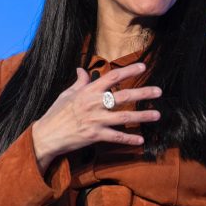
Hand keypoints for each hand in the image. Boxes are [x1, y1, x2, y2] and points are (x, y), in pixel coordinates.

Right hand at [31, 63, 161, 172]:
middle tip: (159, 91)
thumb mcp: (66, 94)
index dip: (128, 70)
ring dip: (142, 116)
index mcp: (87, 91)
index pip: (112, 77)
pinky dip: (128, 138)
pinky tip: (141, 139)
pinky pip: (115, 137)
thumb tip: (82, 70)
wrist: (46, 135)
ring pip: (124, 117)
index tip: (143, 66)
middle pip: (123, 97)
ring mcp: (95, 120)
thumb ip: (79, 82)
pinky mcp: (94, 136)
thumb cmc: (56, 113)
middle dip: (143, 93)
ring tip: (157, 114)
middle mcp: (93, 104)